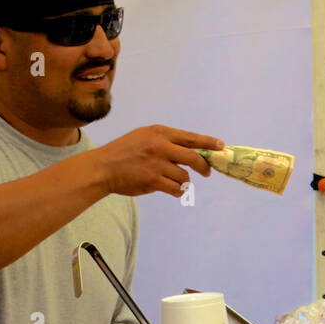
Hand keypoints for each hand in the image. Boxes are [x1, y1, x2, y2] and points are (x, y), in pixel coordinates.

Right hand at [94, 126, 224, 198]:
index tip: (221, 147)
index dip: (208, 143)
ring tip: (174, 180)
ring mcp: (157, 164)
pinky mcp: (153, 180)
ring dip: (184, 181)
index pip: (190, 137)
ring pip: (184, 176)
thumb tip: (191, 149)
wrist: (103, 167)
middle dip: (204, 166)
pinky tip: (174, 189)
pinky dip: (179, 190)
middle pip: (194, 157)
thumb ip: (165, 141)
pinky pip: (176, 188)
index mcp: (159, 132)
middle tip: (207, 172)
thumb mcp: (144, 137)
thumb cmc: (124, 153)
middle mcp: (160, 146)